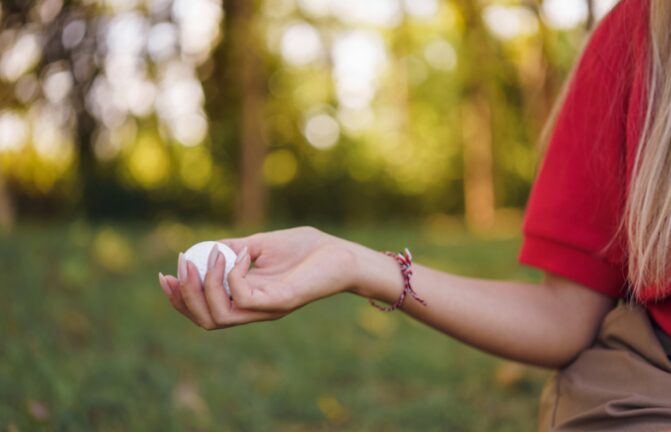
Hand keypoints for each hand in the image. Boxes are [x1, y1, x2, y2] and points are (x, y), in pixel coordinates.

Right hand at [158, 226, 357, 329]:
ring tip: (208, 257)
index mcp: (247, 300)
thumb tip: (203, 248)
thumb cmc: (305, 249)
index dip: (181, 299)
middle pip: (206, 321)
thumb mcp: (261, 245)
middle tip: (180, 267)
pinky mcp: (282, 301)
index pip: (205, 312)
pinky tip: (243, 253)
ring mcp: (267, 308)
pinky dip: (234, 274)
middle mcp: (254, 310)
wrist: (340, 253)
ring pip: (220, 317)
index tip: (165, 276)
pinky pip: (244, 297)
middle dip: (185, 297)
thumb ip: (233, 249)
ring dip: (205, 287)